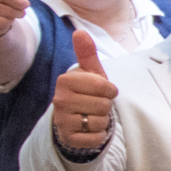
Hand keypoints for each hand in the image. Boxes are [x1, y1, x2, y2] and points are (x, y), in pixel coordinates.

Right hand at [51, 29, 118, 151]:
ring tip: (91, 115)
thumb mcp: (90, 72)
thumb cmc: (86, 91)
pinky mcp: (69, 138)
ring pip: (101, 121)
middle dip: (106, 105)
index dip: (110, 90)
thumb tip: (80, 31)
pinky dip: (99, 135)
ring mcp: (62, 120)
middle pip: (104, 105)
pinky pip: (97, 137)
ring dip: (103, 120)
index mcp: (65, 81)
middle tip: (95, 104)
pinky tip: (89, 129)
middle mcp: (60, 100)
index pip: (104, 86)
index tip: (103, 91)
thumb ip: (87, 53)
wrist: (73, 118)